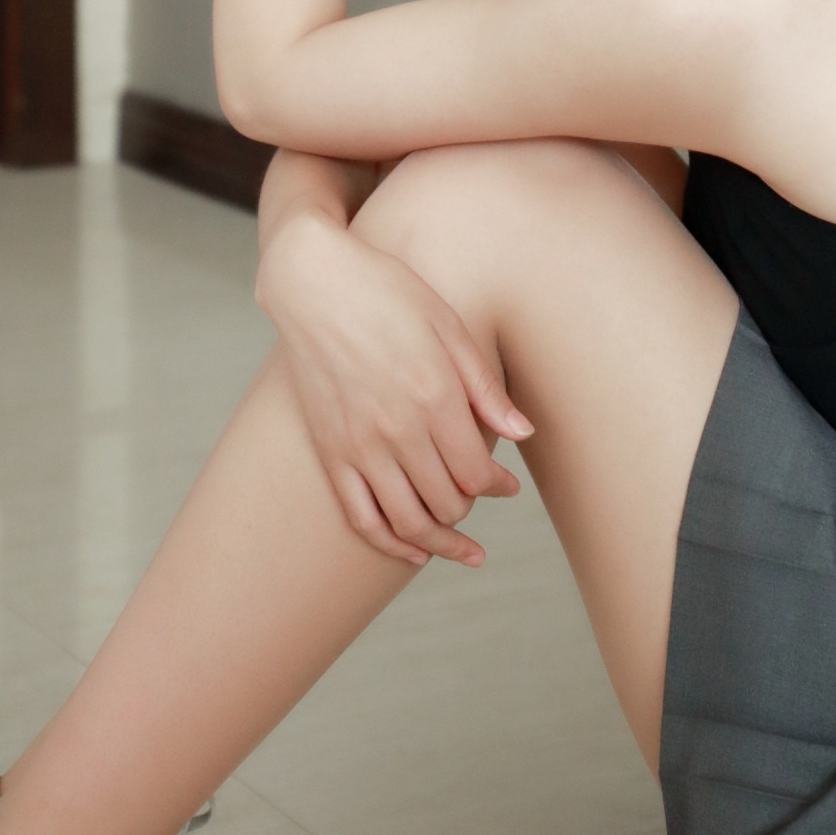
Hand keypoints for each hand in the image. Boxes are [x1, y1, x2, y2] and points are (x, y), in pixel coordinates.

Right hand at [257, 207, 533, 568]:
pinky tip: (413, 552)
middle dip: (471, 508)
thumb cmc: (387, 293)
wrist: (313, 282)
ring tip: (464, 550)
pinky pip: (361, 517)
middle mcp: (396, 429)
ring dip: (440, 543)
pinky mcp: (330, 451)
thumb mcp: (448, 324)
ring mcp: (358, 445)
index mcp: (433, 396)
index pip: (476, 473)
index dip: (498, 488)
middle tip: (482, 497)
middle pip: (445, 502)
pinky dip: (390, 543)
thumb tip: (522, 434)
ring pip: (406, 522)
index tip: (508, 486)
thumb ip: (485, 386)